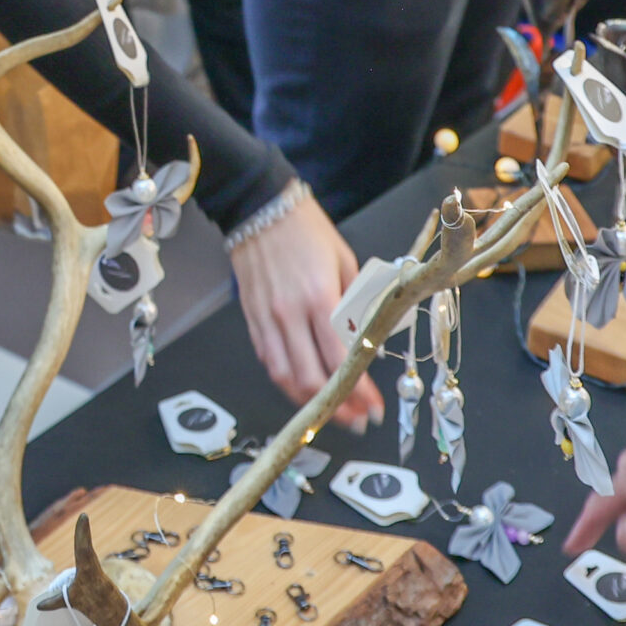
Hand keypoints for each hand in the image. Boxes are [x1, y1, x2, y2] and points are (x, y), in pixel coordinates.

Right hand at [227, 189, 386, 431]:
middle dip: (335, 406)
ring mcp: (267, 318)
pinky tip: (302, 387)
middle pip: (310, 378)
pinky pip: (268, 360)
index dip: (358, 389)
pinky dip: (286, 380)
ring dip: (308, 402)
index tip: (373, 406)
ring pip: (285, 377)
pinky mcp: (252, 318)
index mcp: (319, 297)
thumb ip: (355, 303)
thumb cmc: (306, 229)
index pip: (340, 358)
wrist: (261, 207)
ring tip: (330, 411)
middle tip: (355, 418)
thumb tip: (367, 338)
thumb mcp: (345, 260)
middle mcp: (289, 313)